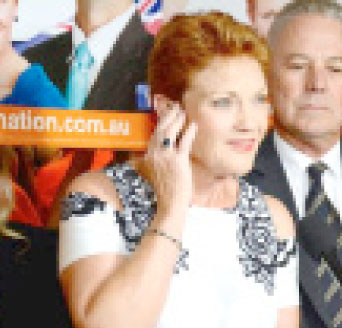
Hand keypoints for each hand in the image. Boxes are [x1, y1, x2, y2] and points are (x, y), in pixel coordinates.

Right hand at [140, 95, 196, 217]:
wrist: (169, 204)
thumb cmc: (164, 191)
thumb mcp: (155, 173)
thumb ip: (154, 160)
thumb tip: (160, 148)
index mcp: (148, 156)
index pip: (154, 134)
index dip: (161, 121)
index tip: (166, 112)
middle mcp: (154, 154)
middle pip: (160, 129)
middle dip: (168, 116)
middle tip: (176, 108)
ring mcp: (165, 157)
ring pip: (170, 132)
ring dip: (177, 120)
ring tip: (183, 113)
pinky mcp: (178, 161)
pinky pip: (183, 142)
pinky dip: (189, 132)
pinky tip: (194, 126)